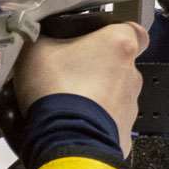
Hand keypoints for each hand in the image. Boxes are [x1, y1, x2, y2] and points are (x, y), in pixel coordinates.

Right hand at [13, 22, 148, 153]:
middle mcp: (131, 74)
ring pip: (114, 95)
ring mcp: (130, 106)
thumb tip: (39, 37)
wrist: (66, 139)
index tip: (97, 39)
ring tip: (66, 102)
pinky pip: (109, 123)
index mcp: (118, 45)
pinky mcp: (124, 133)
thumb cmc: (57, 89)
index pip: (133, 30)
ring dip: (95, 97)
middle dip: (97, 69)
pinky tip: (72, 123)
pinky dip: (94, 122)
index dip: (114, 34)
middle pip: (119, 65)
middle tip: (69, 74)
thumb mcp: (36, 48)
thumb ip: (45, 36)